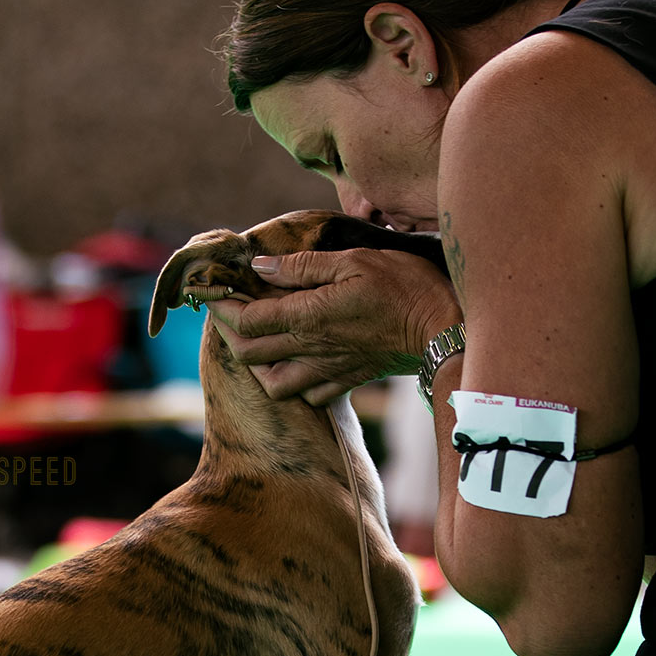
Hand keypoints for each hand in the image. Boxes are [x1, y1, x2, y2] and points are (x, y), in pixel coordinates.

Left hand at [208, 248, 459, 404]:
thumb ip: (303, 267)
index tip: (212, 289)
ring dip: (259, 364)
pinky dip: (295, 383)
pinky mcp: (349, 379)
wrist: (443, 330)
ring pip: (274, 384)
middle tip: (229, 310)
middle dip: (231, 331)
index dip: (223, 305)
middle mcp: (311, 349)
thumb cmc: (403, 287)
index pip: (247, 319)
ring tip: (261, 342)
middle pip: (250, 353)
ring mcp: (329, 369)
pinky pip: (310, 395)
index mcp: (307, 317)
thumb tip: (261, 267)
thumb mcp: (353, 261)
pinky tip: (299, 362)